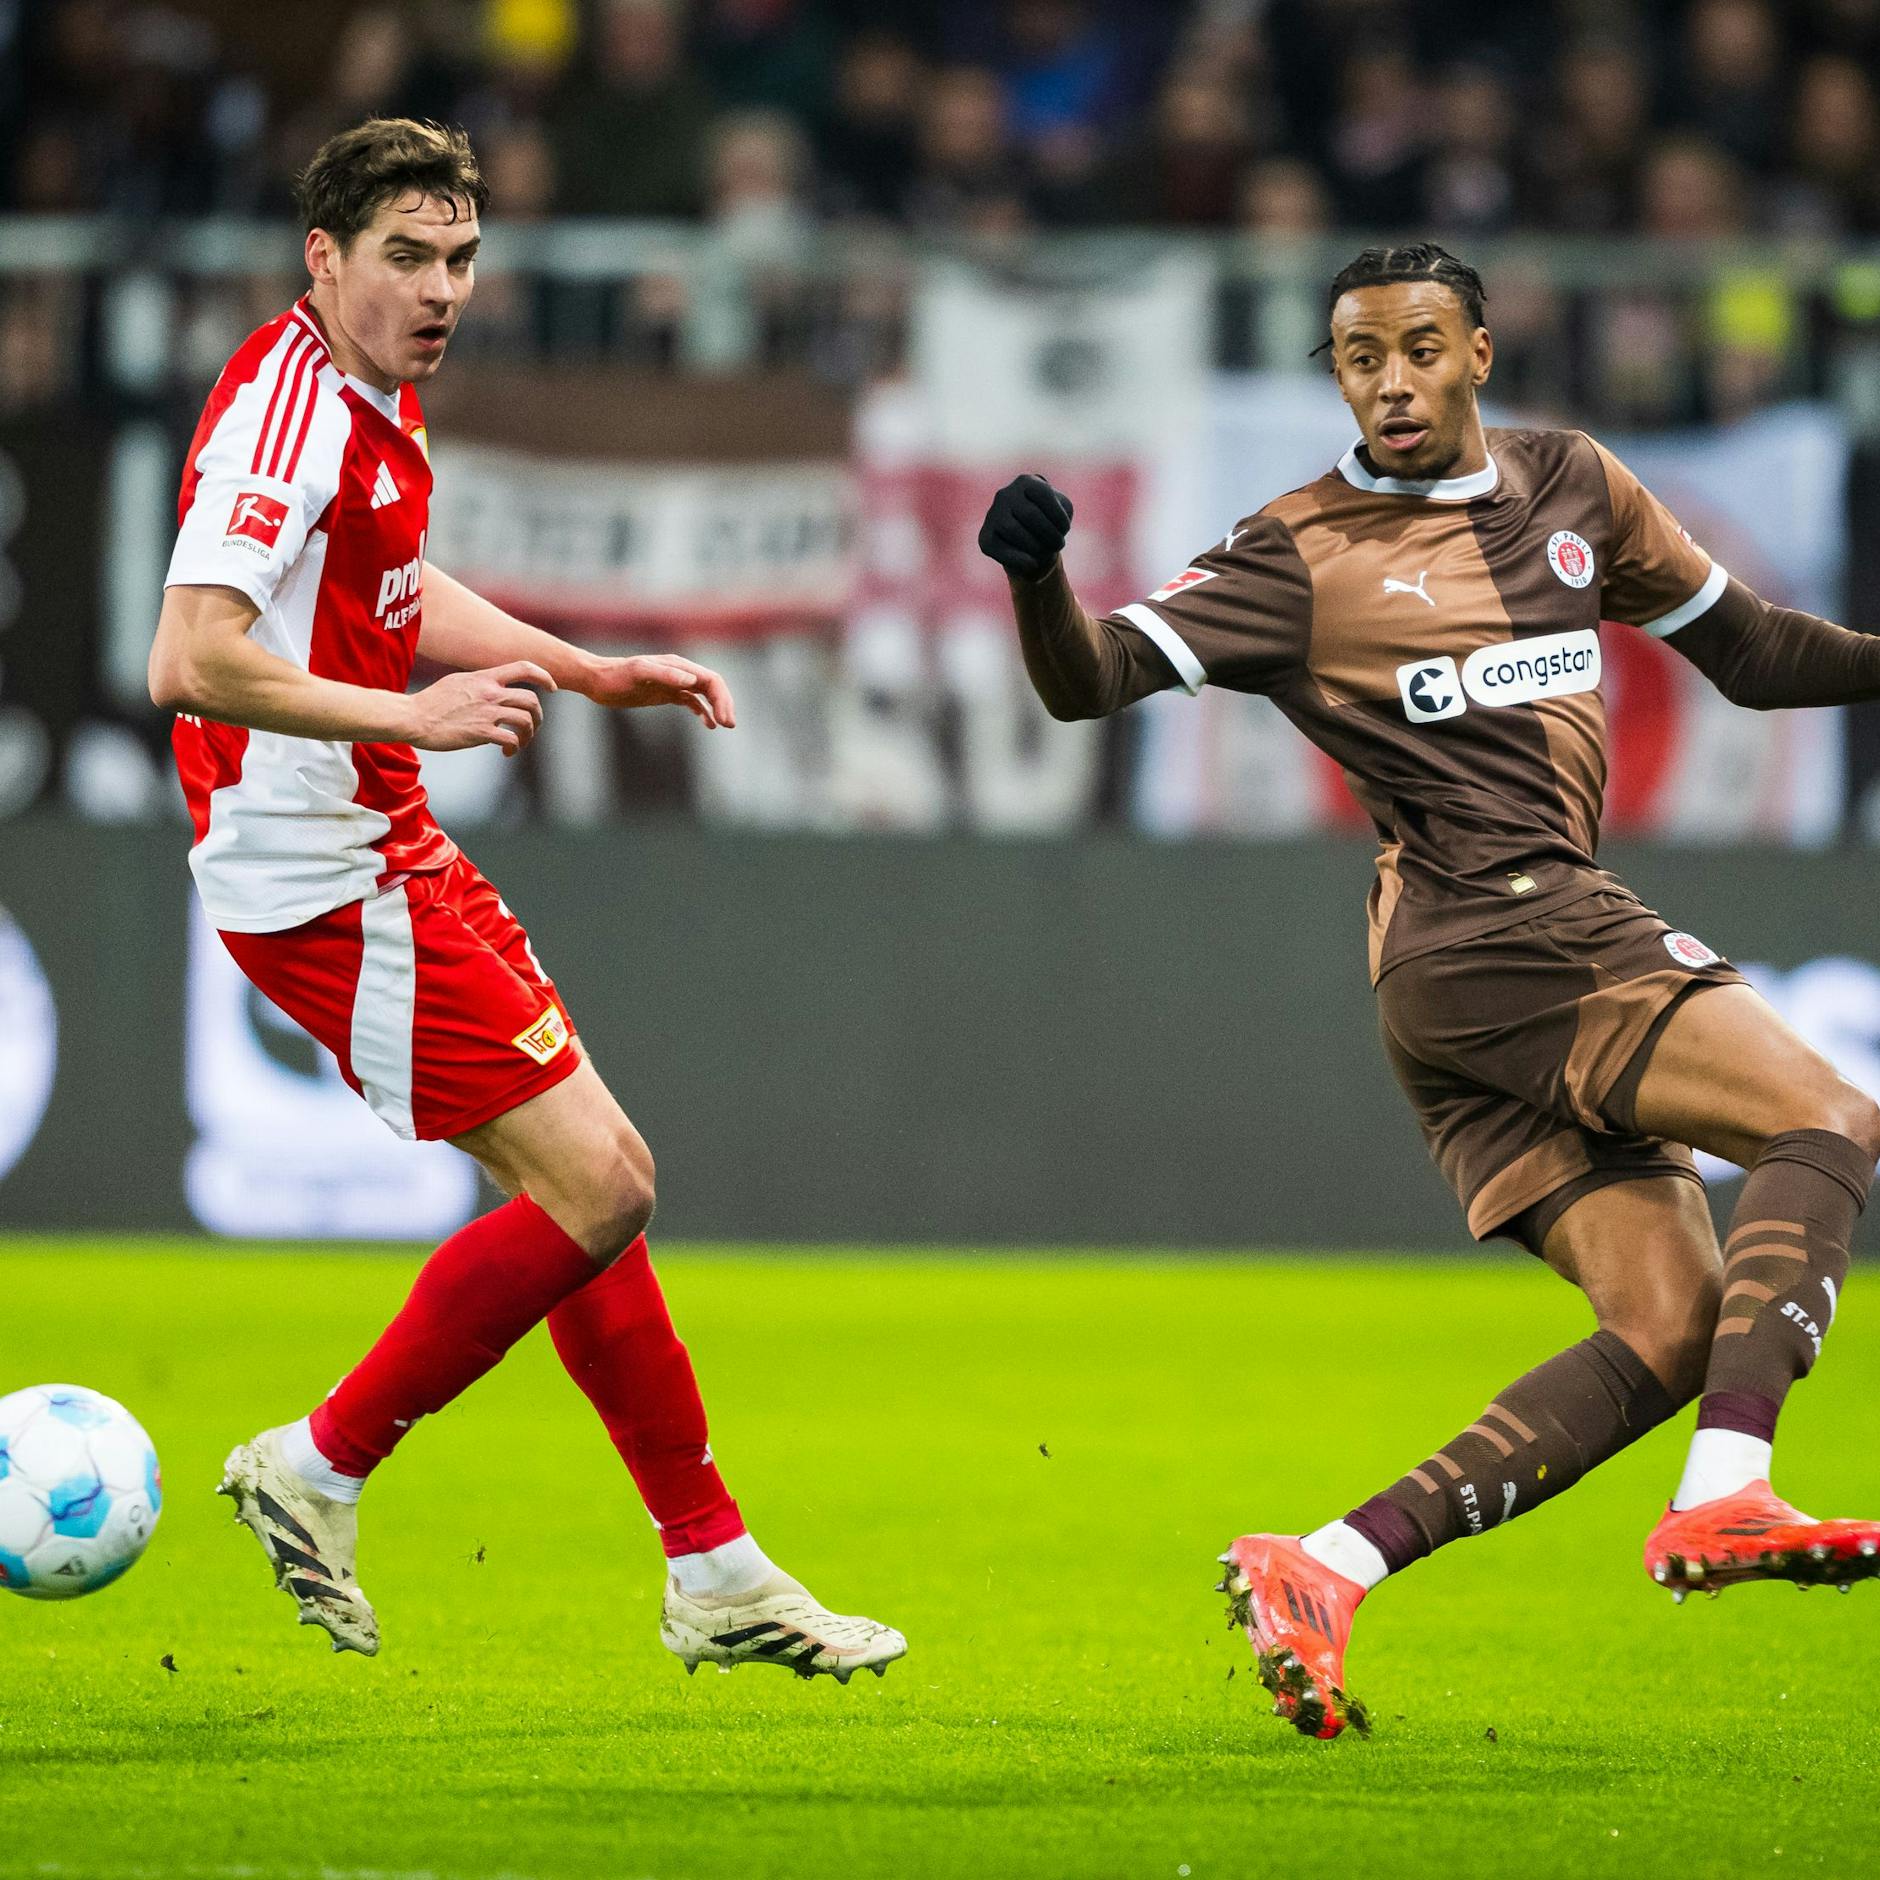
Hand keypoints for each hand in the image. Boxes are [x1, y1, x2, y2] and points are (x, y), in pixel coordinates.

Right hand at [403, 660, 555, 757]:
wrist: (413, 717)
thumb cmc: (432, 702)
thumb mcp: (458, 681)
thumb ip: (480, 682)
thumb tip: (494, 685)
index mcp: (484, 678)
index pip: (524, 668)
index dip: (544, 676)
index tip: (552, 688)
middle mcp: (490, 693)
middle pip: (531, 700)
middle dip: (539, 716)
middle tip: (533, 727)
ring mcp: (487, 712)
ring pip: (526, 721)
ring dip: (529, 735)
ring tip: (520, 743)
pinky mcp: (482, 732)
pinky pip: (511, 740)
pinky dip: (515, 748)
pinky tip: (507, 752)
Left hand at [581, 653, 735, 728]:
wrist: (598, 680)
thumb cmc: (616, 676)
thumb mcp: (639, 673)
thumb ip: (666, 674)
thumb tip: (693, 680)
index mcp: (678, 665)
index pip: (711, 680)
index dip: (722, 698)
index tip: (724, 720)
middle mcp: (680, 672)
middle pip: (713, 687)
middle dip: (724, 705)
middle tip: (729, 725)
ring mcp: (674, 683)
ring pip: (705, 694)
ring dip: (717, 708)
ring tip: (723, 726)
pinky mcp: (666, 693)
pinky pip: (692, 701)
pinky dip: (703, 712)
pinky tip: (708, 725)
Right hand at [979, 474, 1073, 580]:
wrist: (1031, 539)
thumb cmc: (1049, 519)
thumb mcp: (1063, 512)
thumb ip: (1058, 516)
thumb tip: (1037, 531)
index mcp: (1026, 482)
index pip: (1044, 495)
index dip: (1059, 516)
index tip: (1065, 529)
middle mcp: (1005, 494)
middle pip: (1030, 515)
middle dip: (1050, 534)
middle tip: (1058, 544)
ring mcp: (992, 515)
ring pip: (1013, 530)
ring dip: (1036, 546)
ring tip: (1047, 552)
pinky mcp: (985, 537)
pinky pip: (1000, 549)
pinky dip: (1020, 559)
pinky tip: (1032, 563)